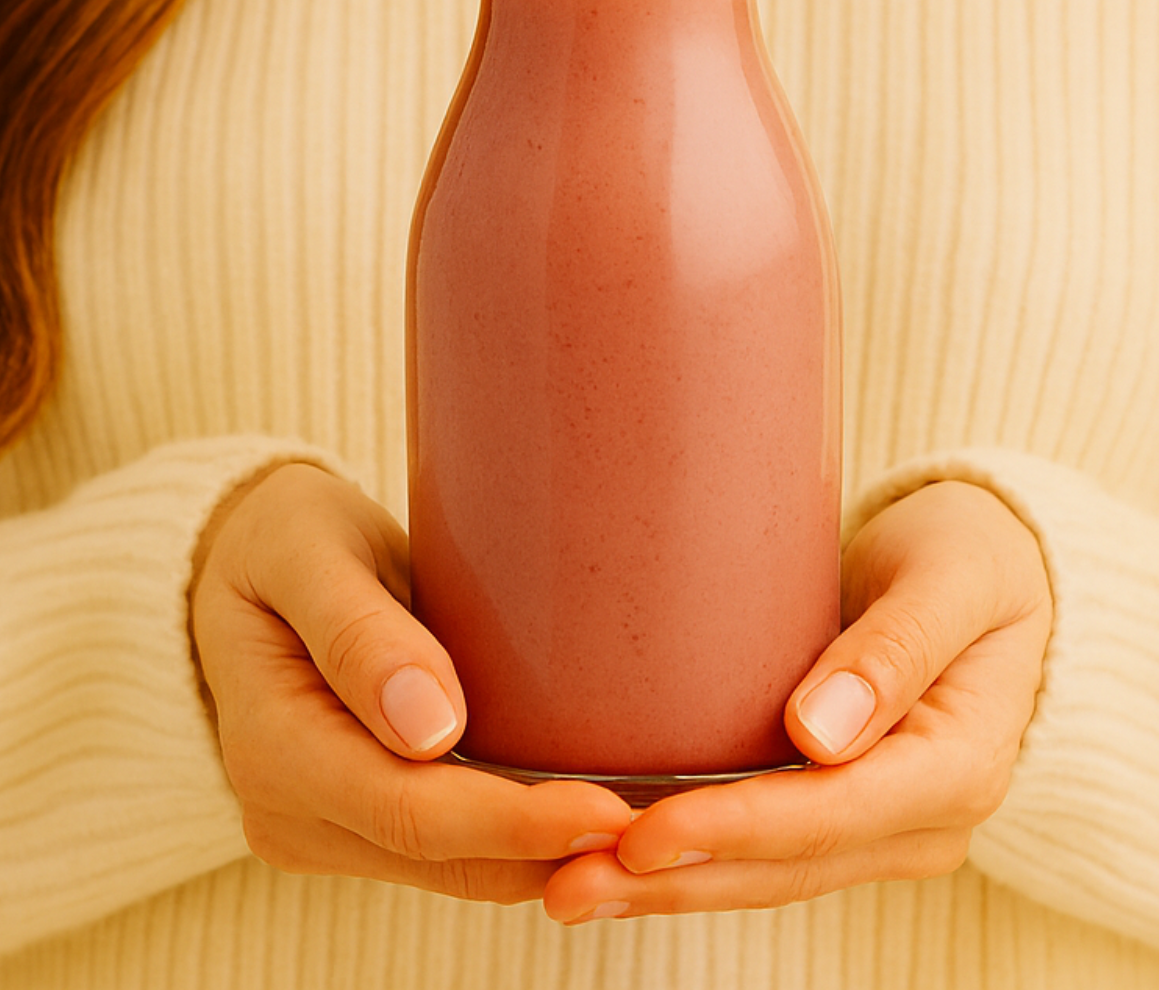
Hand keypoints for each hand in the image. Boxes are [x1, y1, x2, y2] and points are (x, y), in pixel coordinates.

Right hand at [189, 462, 630, 902]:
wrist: (243, 562)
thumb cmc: (280, 538)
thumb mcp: (305, 549)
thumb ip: (357, 629)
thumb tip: (431, 727)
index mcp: (272, 745)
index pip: (408, 812)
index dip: (512, 821)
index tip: (608, 809)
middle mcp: (291, 810)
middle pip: (441, 857)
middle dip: (551, 851)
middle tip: (665, 826)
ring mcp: (322, 825)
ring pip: (453, 869)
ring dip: (546, 856)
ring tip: (652, 826)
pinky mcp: (357, 820)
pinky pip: (448, 850)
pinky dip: (520, 837)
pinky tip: (591, 809)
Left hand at [542, 480, 1051, 921]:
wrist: (1004, 571)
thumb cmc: (977, 553)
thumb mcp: (955, 577)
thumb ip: (897, 646)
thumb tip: (819, 733)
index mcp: (960, 765)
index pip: (829, 813)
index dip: (732, 829)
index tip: (641, 832)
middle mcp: (925, 817)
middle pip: (786, 864)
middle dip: (678, 881)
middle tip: (567, 882)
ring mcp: (887, 823)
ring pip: (769, 874)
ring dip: (671, 887)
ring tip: (569, 888)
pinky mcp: (848, 809)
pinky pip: (767, 849)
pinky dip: (695, 861)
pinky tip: (620, 861)